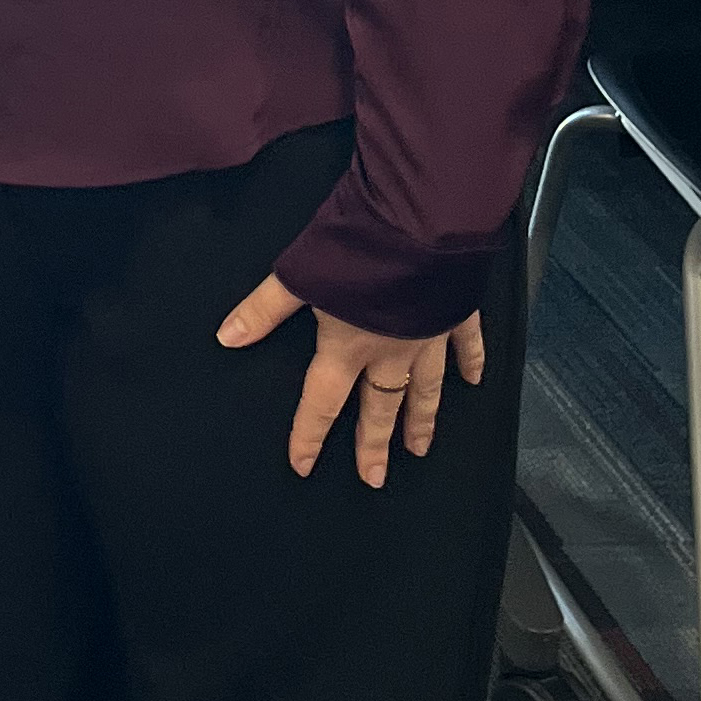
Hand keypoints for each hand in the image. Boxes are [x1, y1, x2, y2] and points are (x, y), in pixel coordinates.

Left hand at [218, 272, 485, 486]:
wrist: (420, 223)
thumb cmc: (358, 250)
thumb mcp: (298, 277)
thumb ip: (263, 310)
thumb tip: (227, 337)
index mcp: (348, 347)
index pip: (322, 402)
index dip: (309, 436)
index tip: (303, 466)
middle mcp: (391, 352)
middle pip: (379, 407)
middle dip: (373, 444)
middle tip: (374, 477)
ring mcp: (429, 335)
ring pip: (426, 389)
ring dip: (421, 419)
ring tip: (419, 447)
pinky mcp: (457, 312)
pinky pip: (466, 346)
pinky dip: (470, 363)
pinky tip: (473, 381)